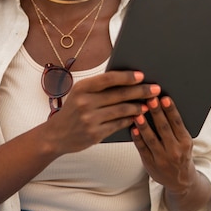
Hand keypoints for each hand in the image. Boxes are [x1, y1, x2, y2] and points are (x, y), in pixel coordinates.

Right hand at [45, 70, 160, 154]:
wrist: (56, 135)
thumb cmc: (72, 111)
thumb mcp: (80, 94)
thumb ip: (99, 88)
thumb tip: (127, 81)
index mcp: (82, 88)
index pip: (108, 79)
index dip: (126, 76)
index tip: (141, 75)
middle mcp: (85, 102)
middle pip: (119, 95)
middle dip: (140, 91)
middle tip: (155, 89)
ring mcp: (90, 119)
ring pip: (121, 110)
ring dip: (138, 107)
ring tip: (149, 104)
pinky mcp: (95, 134)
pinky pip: (118, 124)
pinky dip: (130, 120)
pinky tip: (138, 116)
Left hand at [131, 96, 196, 193]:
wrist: (180, 181)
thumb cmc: (181, 154)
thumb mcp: (184, 141)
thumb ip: (175, 127)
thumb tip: (163, 104)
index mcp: (185, 142)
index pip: (177, 123)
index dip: (171, 110)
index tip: (165, 98)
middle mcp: (175, 151)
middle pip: (164, 129)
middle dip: (157, 113)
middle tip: (150, 98)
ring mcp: (162, 158)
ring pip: (151, 139)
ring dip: (144, 125)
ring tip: (138, 112)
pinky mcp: (150, 164)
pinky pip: (142, 148)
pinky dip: (137, 138)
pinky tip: (132, 128)